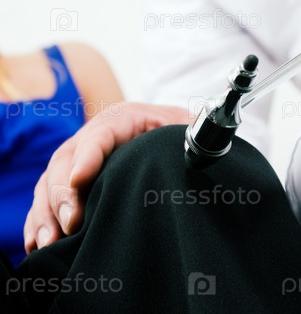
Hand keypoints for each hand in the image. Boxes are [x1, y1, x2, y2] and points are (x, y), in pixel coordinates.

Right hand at [24, 102, 187, 253]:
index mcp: (124, 118)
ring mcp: (79, 158)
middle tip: (71, 222)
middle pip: (66, 158)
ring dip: (46, 212)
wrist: (173, 138)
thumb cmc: (179, 135)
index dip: (87, 155)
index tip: (79, 180)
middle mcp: (95, 136)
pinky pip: (45, 199)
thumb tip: (201, 148)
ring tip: (48, 241)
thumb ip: (193, 136)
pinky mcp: (72, 181)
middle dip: (62, 192)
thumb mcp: (187, 131)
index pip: (100, 133)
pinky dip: (38, 220)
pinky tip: (36, 244)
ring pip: (50, 180)